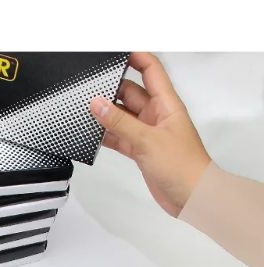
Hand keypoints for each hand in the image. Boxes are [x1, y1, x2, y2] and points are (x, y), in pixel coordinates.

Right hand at [90, 52, 210, 216]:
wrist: (191, 196)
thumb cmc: (183, 166)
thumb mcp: (147, 140)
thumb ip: (120, 122)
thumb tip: (98, 104)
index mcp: (166, 104)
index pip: (151, 71)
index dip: (135, 59)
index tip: (115, 57)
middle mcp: (157, 115)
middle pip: (131, 94)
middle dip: (112, 92)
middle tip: (90, 94)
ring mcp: (148, 133)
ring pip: (123, 117)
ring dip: (107, 117)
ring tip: (87, 115)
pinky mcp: (141, 150)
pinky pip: (120, 137)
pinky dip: (108, 136)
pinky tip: (94, 136)